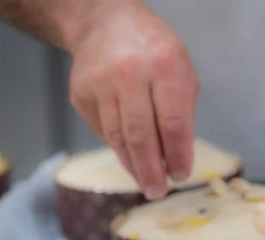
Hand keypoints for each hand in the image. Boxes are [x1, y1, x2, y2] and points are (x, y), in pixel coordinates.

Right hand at [68, 2, 198, 198]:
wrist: (106, 23)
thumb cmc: (156, 52)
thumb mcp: (183, 73)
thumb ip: (183, 113)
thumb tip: (177, 158)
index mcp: (164, 67)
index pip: (172, 123)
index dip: (177, 155)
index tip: (181, 174)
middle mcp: (129, 74)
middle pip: (141, 135)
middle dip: (151, 170)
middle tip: (159, 191)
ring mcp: (100, 84)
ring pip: (118, 137)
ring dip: (134, 166)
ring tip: (147, 183)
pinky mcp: (81, 94)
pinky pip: (102, 131)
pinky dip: (119, 150)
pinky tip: (131, 160)